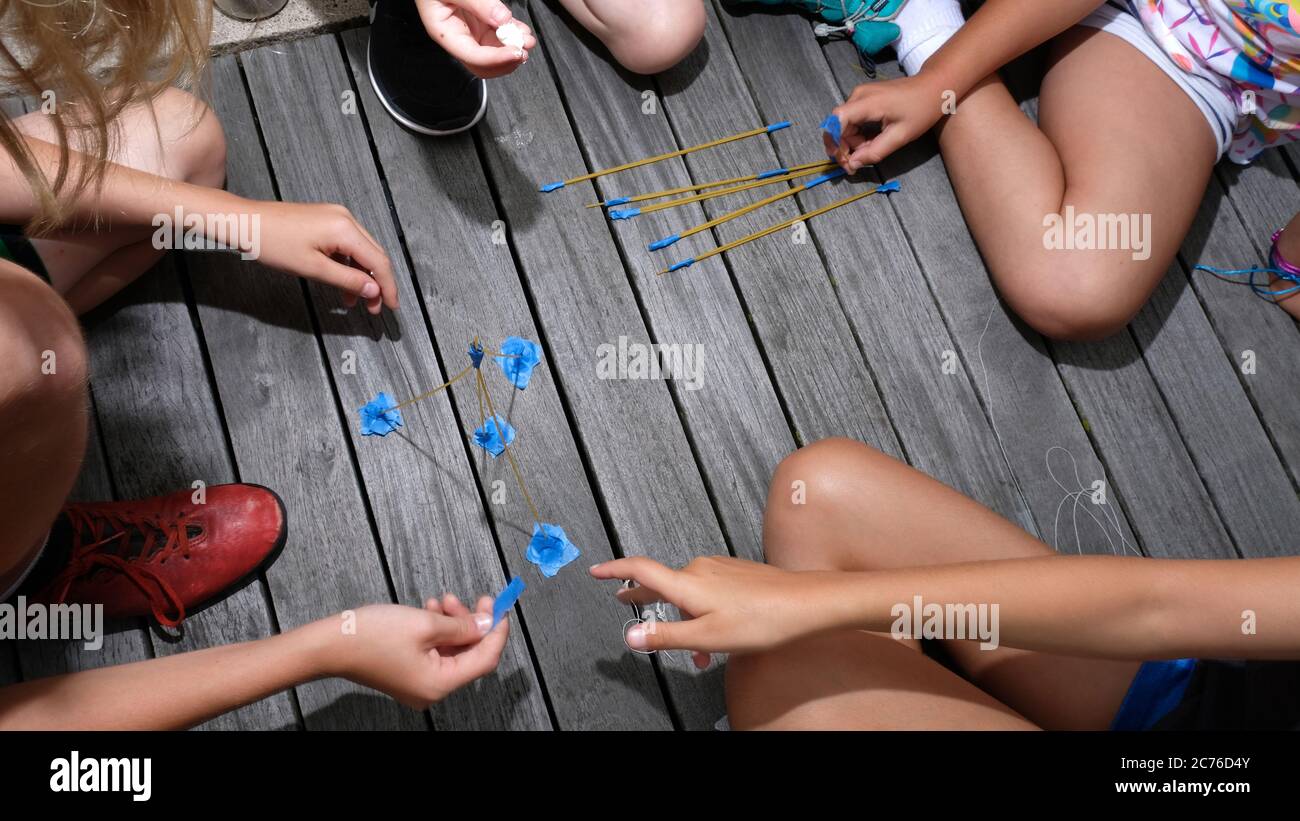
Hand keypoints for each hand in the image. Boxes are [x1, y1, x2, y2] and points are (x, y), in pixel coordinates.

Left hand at [247, 200, 397, 314]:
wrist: (245, 222)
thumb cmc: (272, 242)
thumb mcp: (313, 268)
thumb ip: (347, 280)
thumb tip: (373, 290)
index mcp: (345, 228)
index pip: (378, 261)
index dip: (388, 287)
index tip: (391, 306)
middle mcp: (345, 218)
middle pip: (374, 255)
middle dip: (376, 283)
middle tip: (374, 308)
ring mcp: (336, 216)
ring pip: (361, 250)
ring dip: (361, 276)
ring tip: (354, 300)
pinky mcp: (326, 219)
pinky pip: (347, 244)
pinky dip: (349, 264)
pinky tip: (342, 282)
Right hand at [320, 595, 508, 708]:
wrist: (330, 643)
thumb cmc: (371, 636)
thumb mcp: (425, 624)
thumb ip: (461, 626)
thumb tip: (486, 623)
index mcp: (439, 684)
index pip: (485, 659)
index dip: (497, 632)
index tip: (503, 608)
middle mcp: (431, 690)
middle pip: (469, 655)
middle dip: (473, 623)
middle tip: (478, 597)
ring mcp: (419, 683)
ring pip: (452, 650)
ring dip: (453, 623)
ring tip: (444, 600)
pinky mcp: (408, 673)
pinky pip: (435, 652)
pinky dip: (438, 630)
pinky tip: (431, 609)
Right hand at [417, 0, 536, 78]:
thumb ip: (476, 2)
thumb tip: (501, 19)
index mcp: (444, 32)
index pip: (473, 56)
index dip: (496, 59)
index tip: (516, 51)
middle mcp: (458, 37)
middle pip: (484, 64)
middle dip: (506, 61)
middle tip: (523, 50)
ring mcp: (470, 31)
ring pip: (494, 52)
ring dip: (512, 49)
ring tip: (527, 39)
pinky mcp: (479, 23)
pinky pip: (498, 38)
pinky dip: (512, 36)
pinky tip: (521, 31)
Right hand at [590, 556, 840, 667]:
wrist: (805, 603)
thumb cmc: (761, 620)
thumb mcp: (706, 637)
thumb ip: (665, 637)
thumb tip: (629, 636)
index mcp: (686, 583)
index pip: (640, 570)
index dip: (614, 570)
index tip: (596, 571)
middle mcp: (699, 569)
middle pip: (662, 583)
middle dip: (645, 600)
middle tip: (624, 602)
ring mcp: (720, 569)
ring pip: (689, 593)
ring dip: (685, 620)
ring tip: (696, 655)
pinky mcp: (737, 573)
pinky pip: (709, 591)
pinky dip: (703, 612)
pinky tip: (718, 637)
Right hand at [826, 73, 948, 171]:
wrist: (934, 86)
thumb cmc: (921, 109)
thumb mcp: (900, 136)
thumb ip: (874, 152)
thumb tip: (853, 164)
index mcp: (866, 102)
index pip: (836, 121)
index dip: (834, 143)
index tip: (843, 161)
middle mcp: (858, 96)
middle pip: (838, 125)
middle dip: (844, 147)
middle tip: (856, 164)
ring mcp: (860, 96)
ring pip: (844, 125)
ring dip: (852, 143)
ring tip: (870, 151)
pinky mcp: (864, 99)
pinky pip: (853, 120)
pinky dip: (858, 135)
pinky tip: (871, 141)